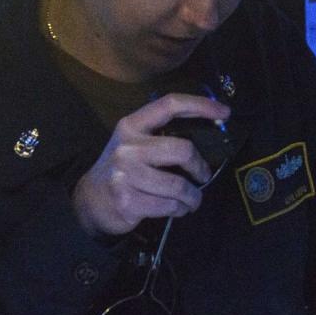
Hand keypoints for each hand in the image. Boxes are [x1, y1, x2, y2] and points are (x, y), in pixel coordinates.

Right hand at [72, 93, 230, 235]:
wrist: (91, 200)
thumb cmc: (123, 169)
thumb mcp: (135, 143)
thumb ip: (163, 135)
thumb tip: (209, 133)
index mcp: (131, 125)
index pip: (170, 105)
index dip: (201, 105)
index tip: (224, 113)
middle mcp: (127, 147)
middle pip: (182, 150)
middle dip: (200, 166)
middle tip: (203, 175)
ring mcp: (126, 175)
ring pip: (179, 186)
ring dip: (193, 196)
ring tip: (191, 199)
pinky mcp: (128, 202)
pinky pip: (170, 206)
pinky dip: (180, 209)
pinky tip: (177, 208)